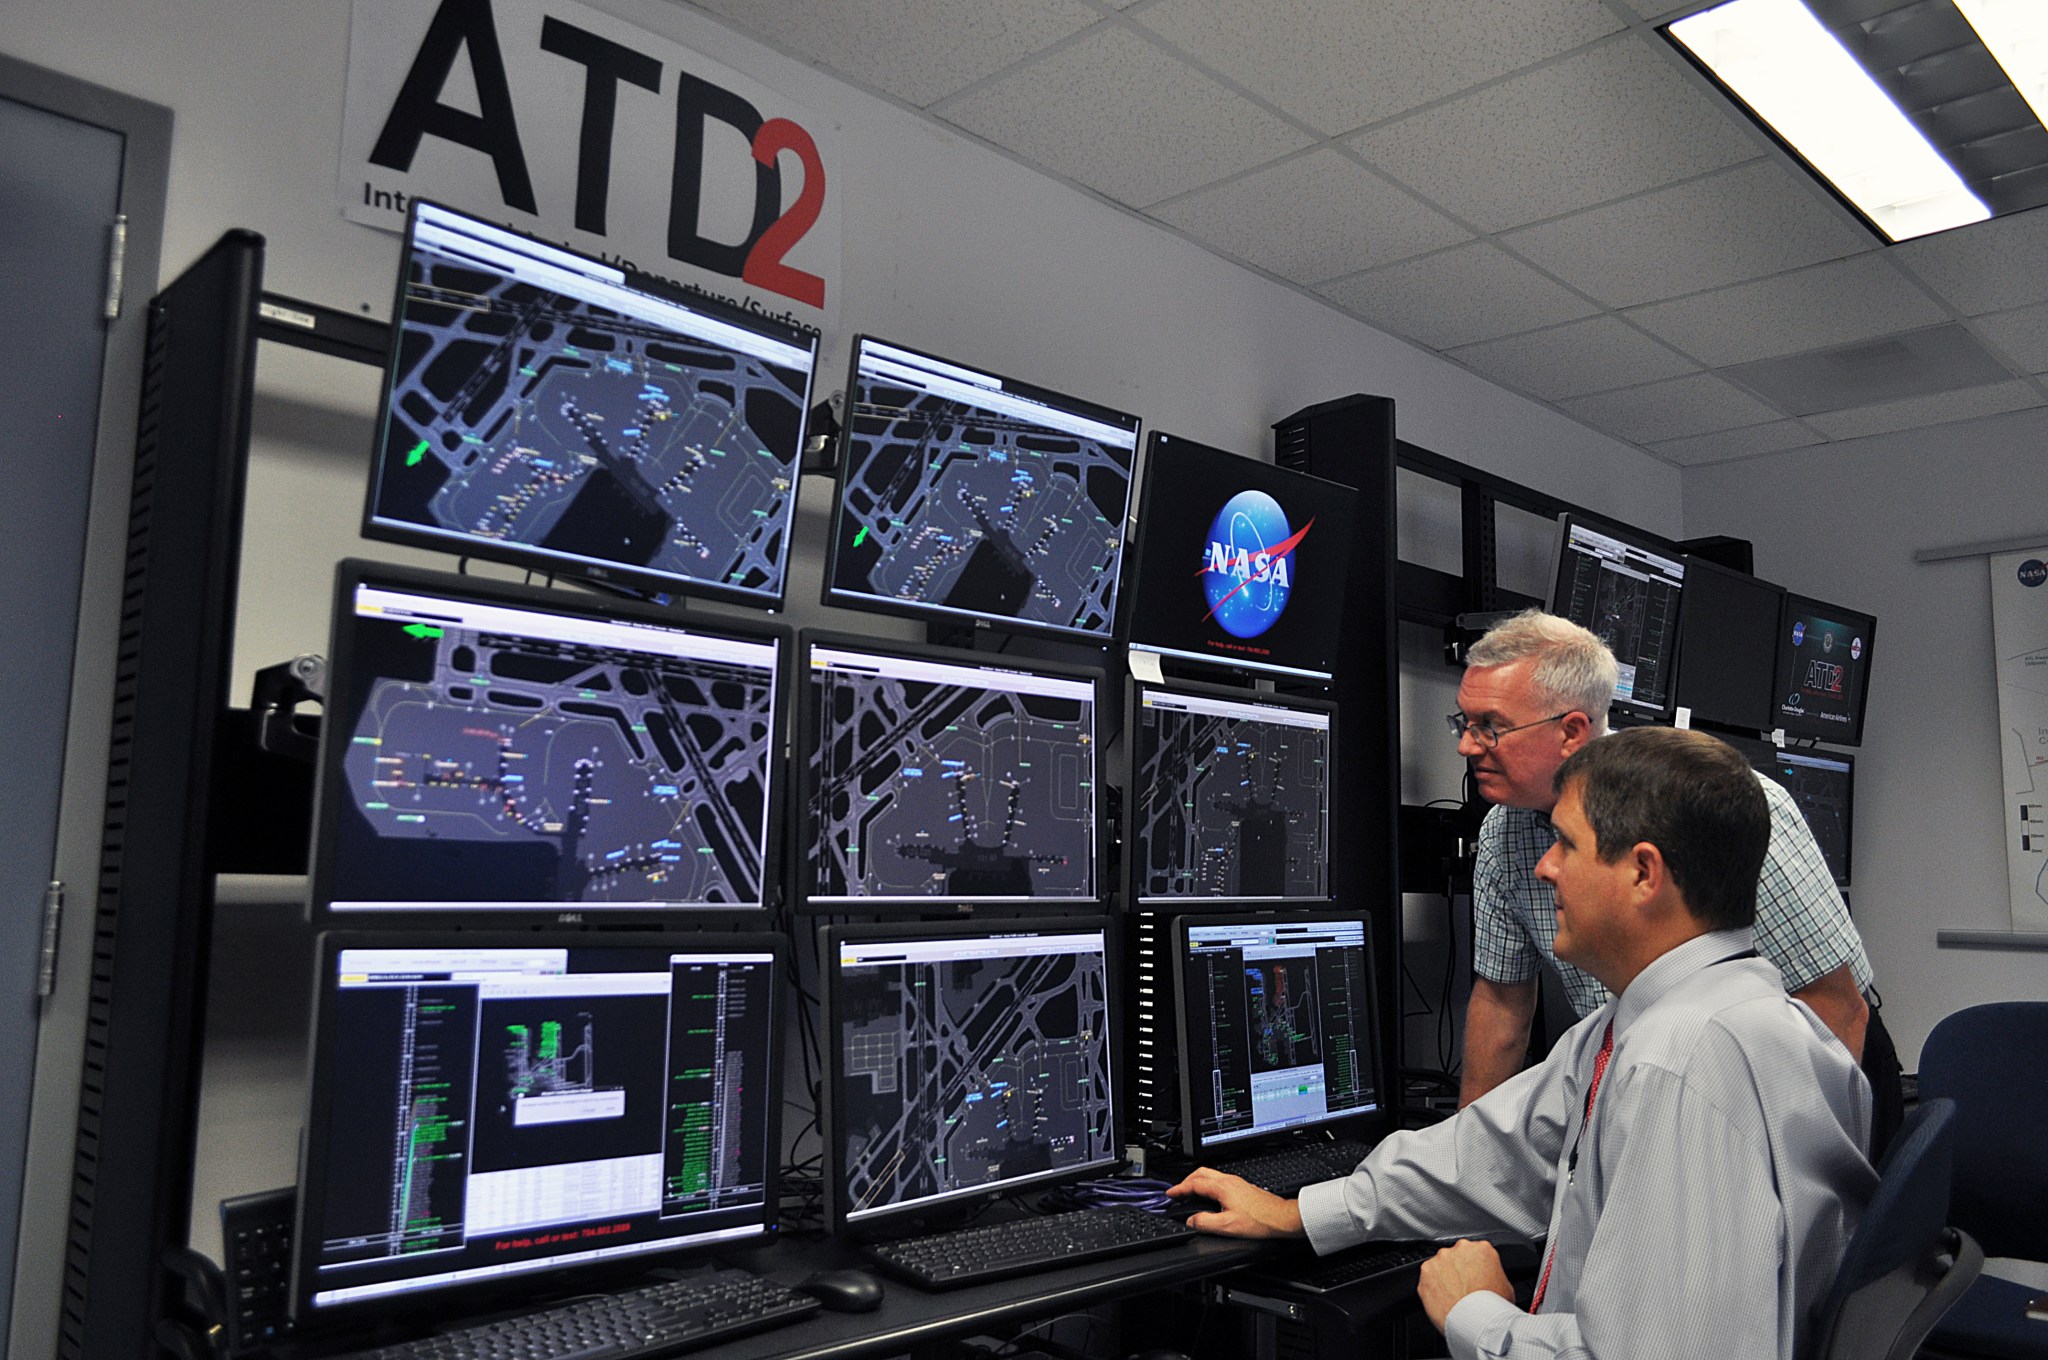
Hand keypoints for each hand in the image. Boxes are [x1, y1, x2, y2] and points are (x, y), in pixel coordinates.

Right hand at [1163, 1167, 1304, 1238]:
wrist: (1282, 1218)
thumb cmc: (1260, 1221)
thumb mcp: (1227, 1226)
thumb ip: (1204, 1223)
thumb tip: (1190, 1220)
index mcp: (1222, 1187)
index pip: (1194, 1183)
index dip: (1179, 1188)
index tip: (1170, 1194)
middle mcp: (1229, 1180)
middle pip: (1200, 1173)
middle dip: (1186, 1181)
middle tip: (1177, 1192)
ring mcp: (1237, 1182)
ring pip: (1210, 1176)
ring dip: (1197, 1182)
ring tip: (1190, 1194)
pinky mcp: (1243, 1188)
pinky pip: (1219, 1181)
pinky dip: (1207, 1186)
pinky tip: (1210, 1197)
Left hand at [1418, 1239, 1514, 1332]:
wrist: (1476, 1321)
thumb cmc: (1493, 1306)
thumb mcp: (1506, 1287)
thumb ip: (1495, 1275)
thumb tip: (1491, 1280)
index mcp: (1482, 1248)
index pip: (1477, 1253)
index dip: (1477, 1268)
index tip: (1476, 1278)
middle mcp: (1460, 1248)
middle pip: (1457, 1257)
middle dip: (1459, 1270)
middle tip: (1464, 1288)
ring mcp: (1440, 1259)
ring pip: (1441, 1266)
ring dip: (1445, 1278)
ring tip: (1453, 1297)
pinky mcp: (1426, 1272)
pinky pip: (1428, 1278)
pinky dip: (1432, 1288)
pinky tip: (1442, 1300)